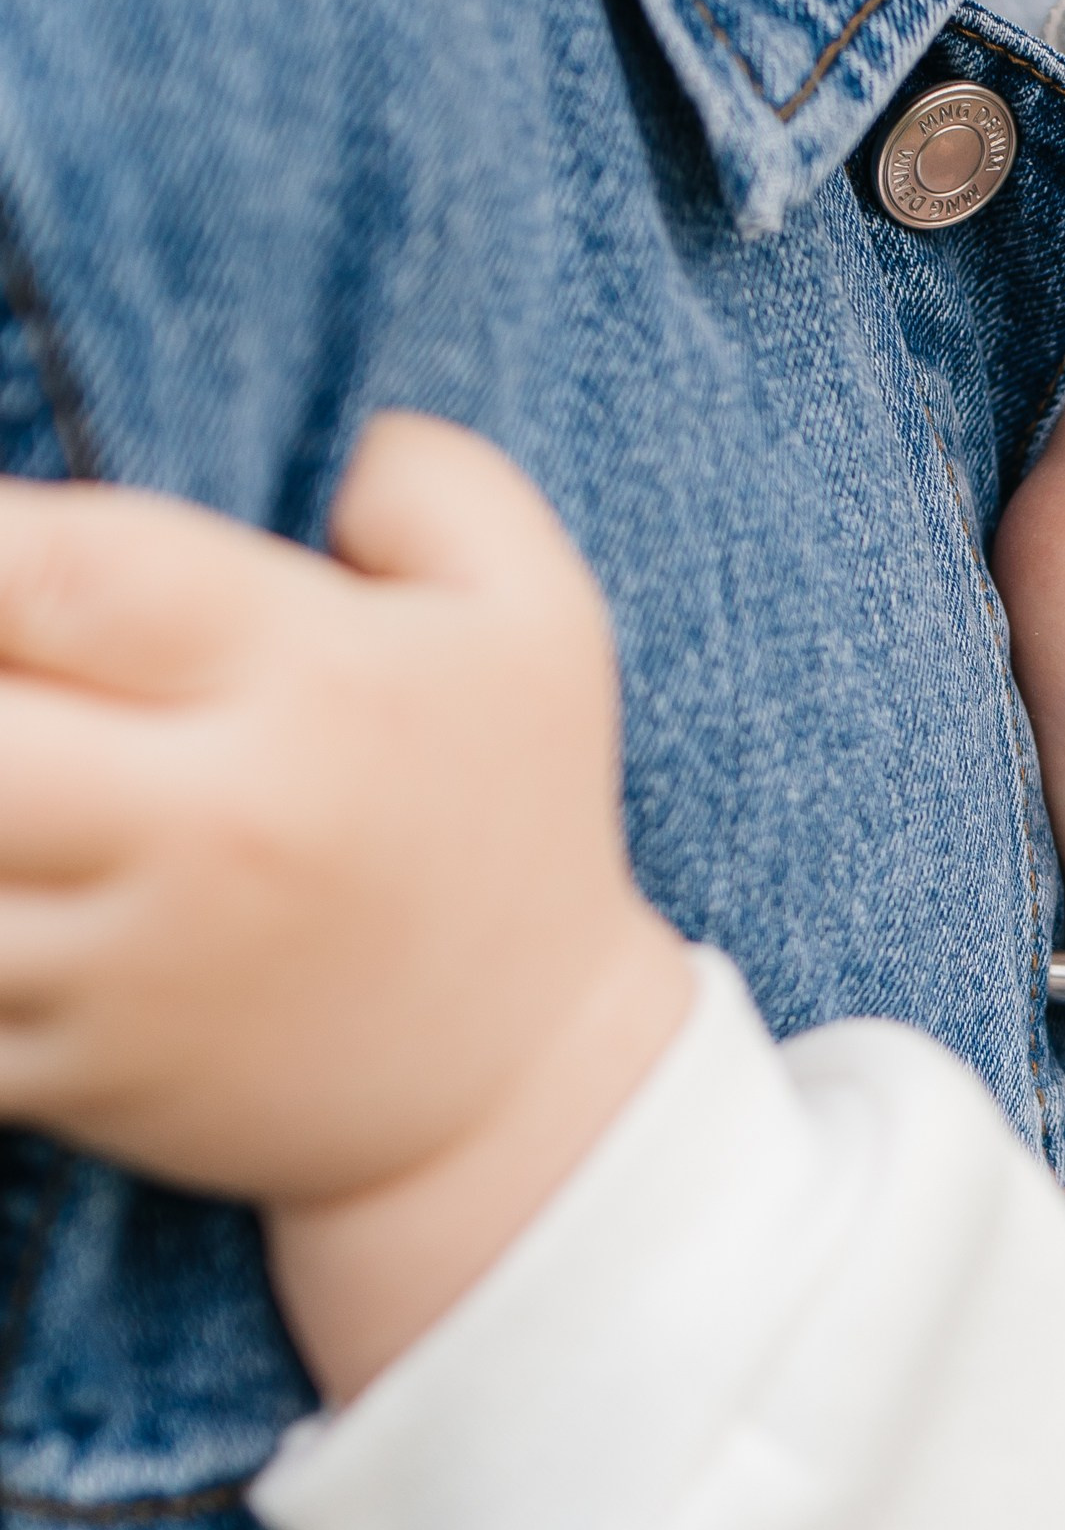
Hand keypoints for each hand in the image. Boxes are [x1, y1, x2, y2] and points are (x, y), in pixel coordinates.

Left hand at [0, 416, 693, 1395]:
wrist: (530, 1091)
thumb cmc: (517, 822)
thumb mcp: (545, 624)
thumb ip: (442, 487)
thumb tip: (342, 439)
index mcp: (311, 686)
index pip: (63, 571)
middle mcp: (212, 824)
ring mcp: (134, 963)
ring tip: (1, 777)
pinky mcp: (84, 1070)